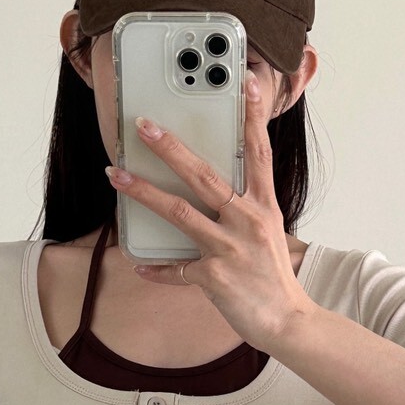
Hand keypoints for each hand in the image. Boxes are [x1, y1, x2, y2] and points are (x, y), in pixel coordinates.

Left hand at [104, 70, 312, 352]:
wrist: (287, 322)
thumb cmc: (273, 277)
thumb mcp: (268, 232)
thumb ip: (246, 206)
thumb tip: (214, 189)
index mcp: (264, 206)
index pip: (258, 152)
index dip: (252, 116)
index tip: (246, 82)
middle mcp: (248, 221)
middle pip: (204, 175)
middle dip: (170, 147)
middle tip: (143, 126)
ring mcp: (230, 249)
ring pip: (180, 212)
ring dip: (144, 192)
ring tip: (117, 176)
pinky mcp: (215, 278)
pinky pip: (176, 269)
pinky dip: (157, 268)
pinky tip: (138, 264)